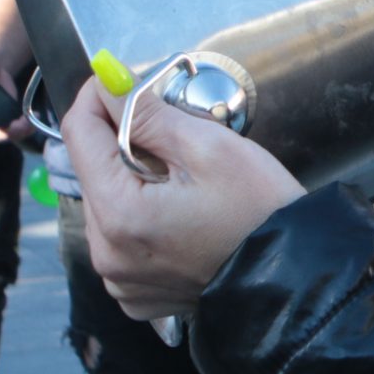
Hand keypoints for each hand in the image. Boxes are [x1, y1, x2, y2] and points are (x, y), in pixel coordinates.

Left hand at [64, 78, 306, 319]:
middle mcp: (106, 253)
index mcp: (119, 215)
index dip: (98, 96)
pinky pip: (121, 240)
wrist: (294, 276)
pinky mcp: (135, 293)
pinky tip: (178, 215)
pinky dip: (141, 219)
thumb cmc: (259, 212)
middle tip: (172, 136)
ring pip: (106, 204)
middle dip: (123, 143)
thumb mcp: (209, 146)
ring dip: (132, 181)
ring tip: (182, 181)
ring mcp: (119, 279)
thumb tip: (109, 84)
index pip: (79, 134)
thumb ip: (148, 113)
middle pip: (92, 171)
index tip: (120, 80)